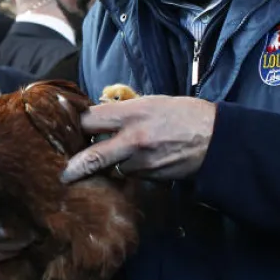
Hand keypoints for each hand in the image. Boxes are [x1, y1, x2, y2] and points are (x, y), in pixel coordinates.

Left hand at [61, 95, 216, 182]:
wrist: (216, 138)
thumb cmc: (184, 114)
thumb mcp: (152, 102)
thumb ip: (124, 111)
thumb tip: (100, 118)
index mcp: (131, 113)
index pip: (89, 120)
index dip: (76, 126)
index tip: (69, 130)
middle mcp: (133, 139)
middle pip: (92, 157)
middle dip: (74, 167)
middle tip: (63, 174)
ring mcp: (142, 161)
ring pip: (113, 168)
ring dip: (112, 164)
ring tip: (122, 155)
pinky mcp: (151, 177)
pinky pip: (132, 175)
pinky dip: (131, 170)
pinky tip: (143, 160)